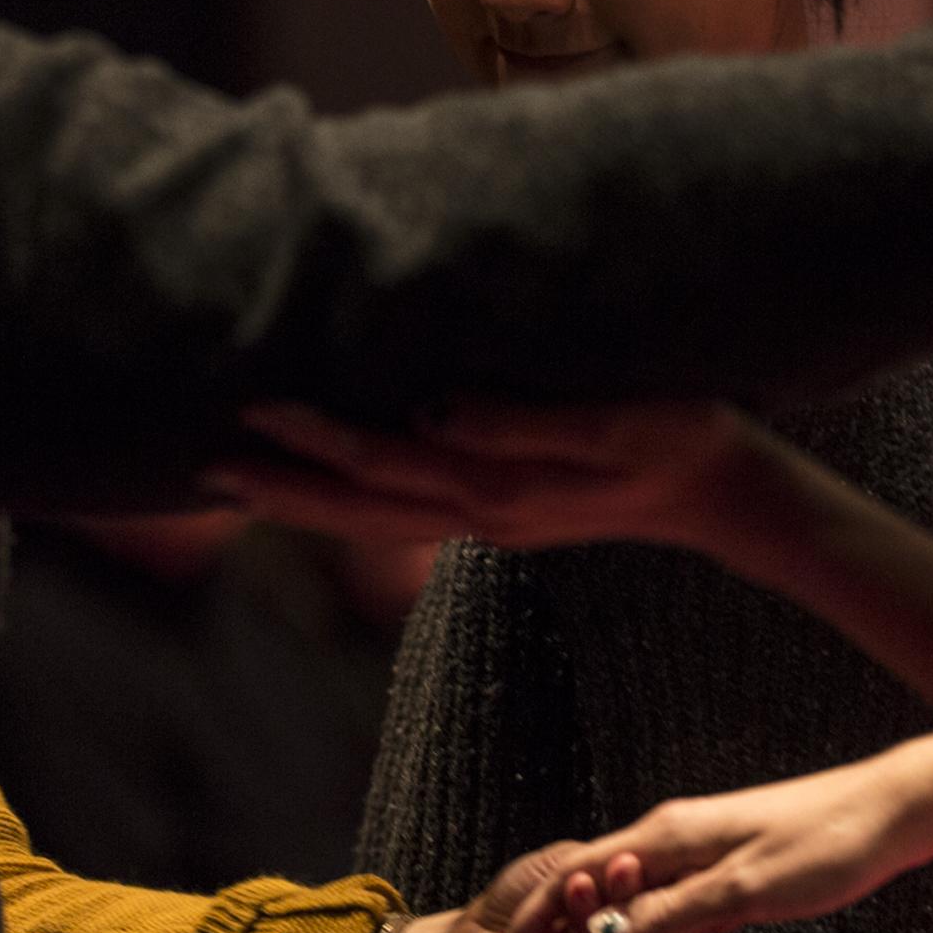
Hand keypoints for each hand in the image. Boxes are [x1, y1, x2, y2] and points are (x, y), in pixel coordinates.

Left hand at [211, 400, 779, 555]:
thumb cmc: (681, 436)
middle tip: (205, 461)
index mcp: (502, 488)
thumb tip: (435, 409)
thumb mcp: (617, 418)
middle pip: (361, 505)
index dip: (317, 439)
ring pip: (374, 520)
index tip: (256, 411)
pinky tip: (319, 488)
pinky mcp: (499, 516)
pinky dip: (349, 507)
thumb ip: (525, 420)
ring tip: (235, 480)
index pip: (388, 461)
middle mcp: (483, 514)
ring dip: (303, 502)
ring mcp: (489, 523)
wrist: (727, 495)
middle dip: (283, 485)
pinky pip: (403, 518)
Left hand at [377, 845, 649, 932]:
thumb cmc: (509, 902)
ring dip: (605, 913)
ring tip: (585, 883)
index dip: (648, 875)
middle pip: (649, 924)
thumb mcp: (557, 865)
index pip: (650, 893)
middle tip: (624, 865)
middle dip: (633, 892)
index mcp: (618, 908)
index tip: (638, 851)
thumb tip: (635, 856)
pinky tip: (572, 919)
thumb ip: (595, 862)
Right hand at [503, 751, 932, 932]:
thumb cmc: (824, 844)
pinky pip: (671, 905)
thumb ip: (675, 914)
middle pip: (597, 890)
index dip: (538, 918)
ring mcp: (702, 853)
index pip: (579, 876)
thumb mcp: (745, 890)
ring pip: (634, 902)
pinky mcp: (728, 868)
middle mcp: (675, 838)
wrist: (886, 814)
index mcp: (668, 835)